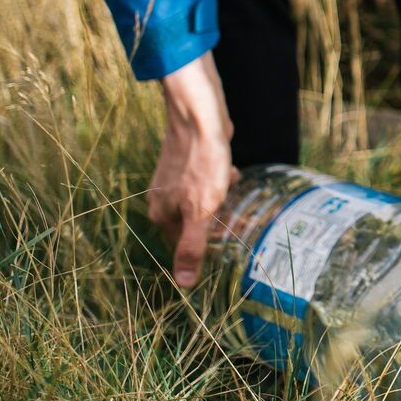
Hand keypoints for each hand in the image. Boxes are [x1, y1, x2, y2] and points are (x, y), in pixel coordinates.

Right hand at [150, 52, 236, 287]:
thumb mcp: (201, 211)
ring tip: (237, 190)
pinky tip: (234, 174)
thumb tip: (184, 284)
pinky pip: (206, 182)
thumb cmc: (202, 165)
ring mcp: (174, 178)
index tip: (232, 237)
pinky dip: (222, 181)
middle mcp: (162, 197)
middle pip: (194, 222)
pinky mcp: (188, 162)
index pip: (185, 245)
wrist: (201, 117)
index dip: (209, 244)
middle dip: (218, 220)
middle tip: (239, 214)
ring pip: (202, 201)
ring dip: (222, 200)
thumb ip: (192, 247)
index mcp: (161, 214)